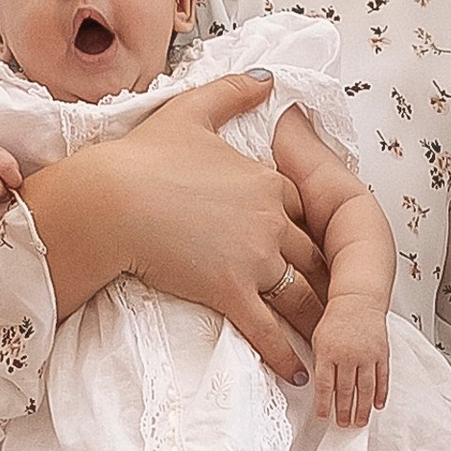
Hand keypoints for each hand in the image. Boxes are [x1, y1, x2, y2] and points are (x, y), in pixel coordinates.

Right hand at [24, 75, 328, 380]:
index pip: (305, 209)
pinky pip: (267, 328)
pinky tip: (296, 368)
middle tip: (342, 303)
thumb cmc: (141, 158)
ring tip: (329, 341)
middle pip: (311, 255)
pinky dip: (284, 352)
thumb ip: (234, 92)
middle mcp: (270, 221)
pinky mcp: (230, 292)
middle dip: (327, 279)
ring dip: (316, 319)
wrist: (108, 201)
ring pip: (300, 294)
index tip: (322, 247)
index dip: (311, 229)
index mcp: (266, 182)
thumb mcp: (191, 111)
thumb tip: (268, 81)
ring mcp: (253, 259)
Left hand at [310, 300, 389, 426]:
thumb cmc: (335, 320)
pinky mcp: (381, 353)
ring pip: (365, 389)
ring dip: (362, 408)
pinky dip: (380, 394)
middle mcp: (348, 355)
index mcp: (328, 352)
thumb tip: (319, 389)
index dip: (323, 404)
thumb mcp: (318, 340)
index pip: (324, 385)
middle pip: (345, 390)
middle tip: (343, 424)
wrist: (357, 300)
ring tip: (359, 421)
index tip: (323, 417)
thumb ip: (319, 363)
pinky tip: (377, 405)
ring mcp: (366, 355)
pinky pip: (382, 378)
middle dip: (344, 411)